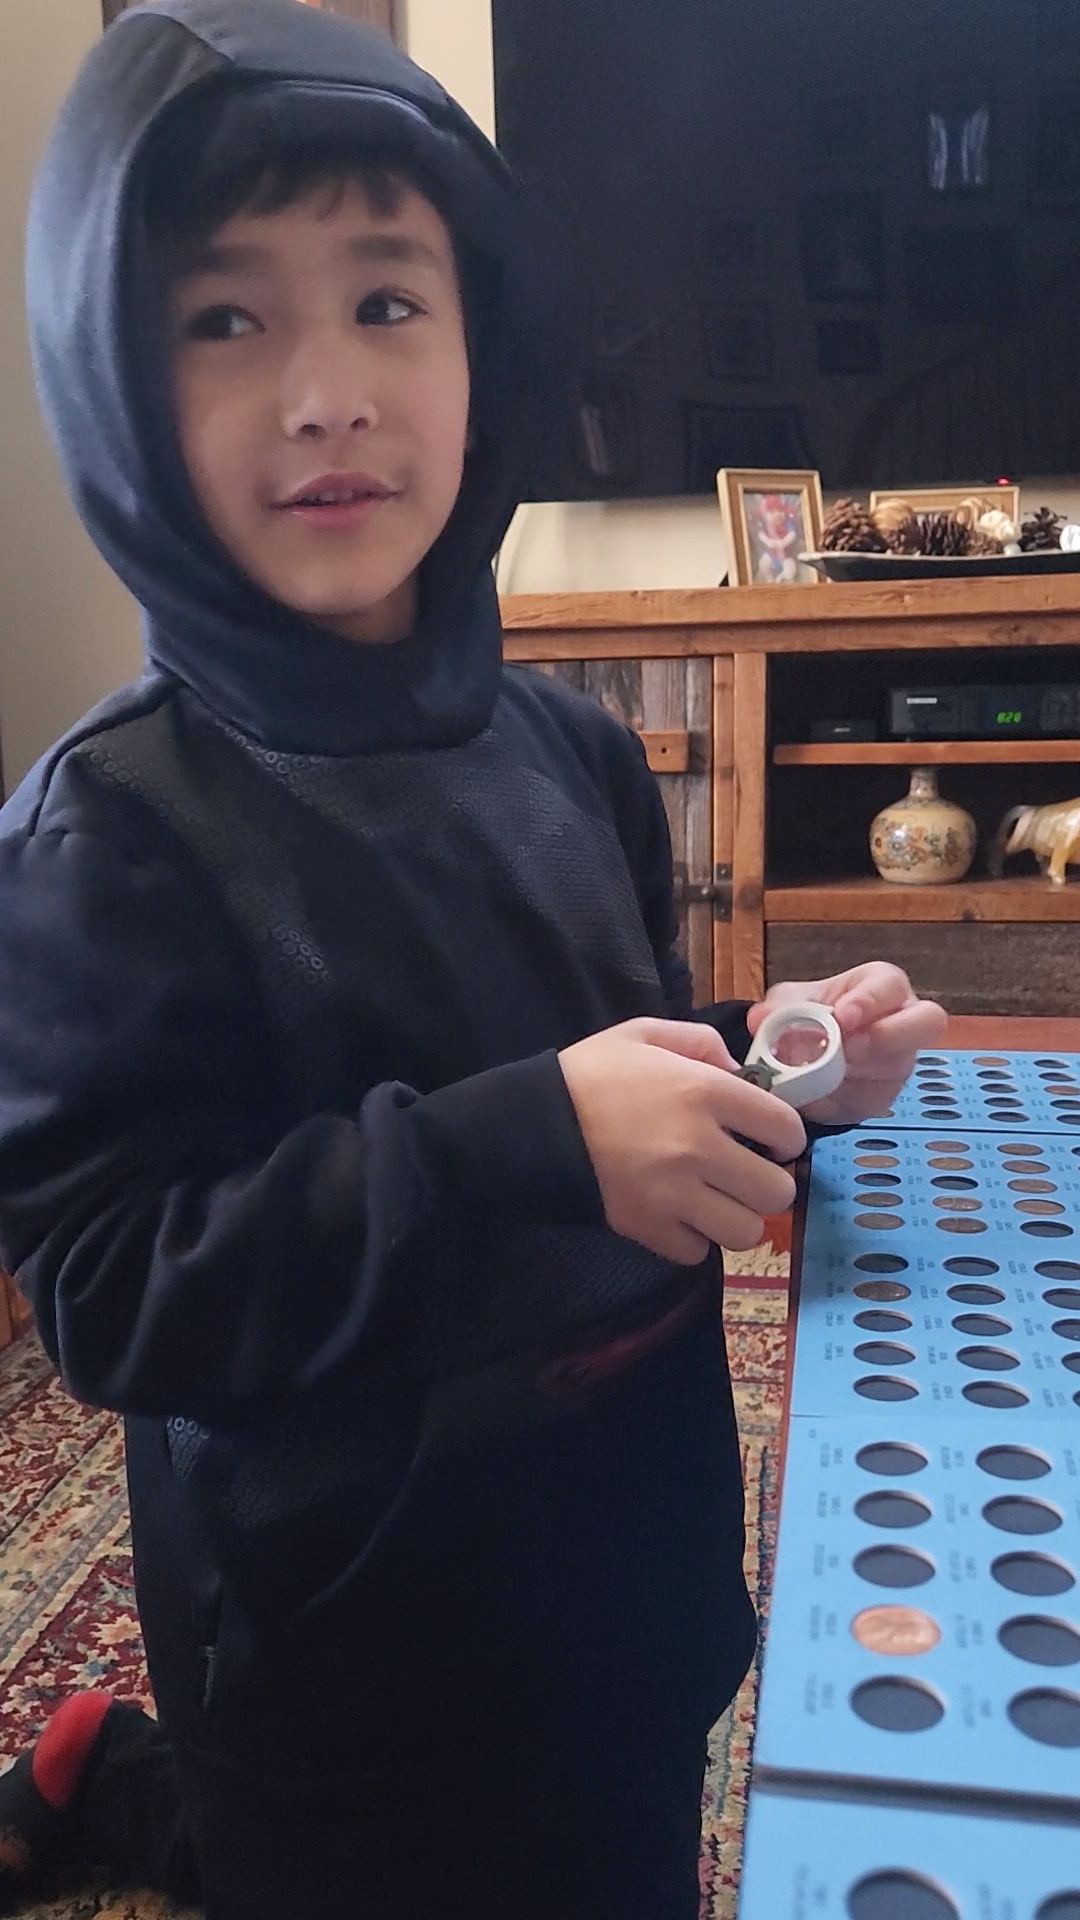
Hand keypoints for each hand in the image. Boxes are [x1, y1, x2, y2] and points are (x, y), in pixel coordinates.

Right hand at [559, 1019, 804, 1264]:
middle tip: (746, 1174)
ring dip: (737, 1217)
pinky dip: (695, 1239)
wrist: (534, 1123)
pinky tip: (681, 1216)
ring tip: (717, 1201)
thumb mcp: (646, 1034)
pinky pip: (699, 1252)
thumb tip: (741, 1072)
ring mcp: (674, 1194)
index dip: (786, 1136)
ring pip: (746, 1232)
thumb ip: (701, 1044)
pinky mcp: (648, 1228)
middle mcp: (699, 1147)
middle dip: (768, 1184)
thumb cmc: (592, 1074)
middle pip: (776, 1192)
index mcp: (705, 1092)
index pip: (786, 1128)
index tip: (770, 1139)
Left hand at [747, 964, 946, 1125]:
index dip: (870, 1001)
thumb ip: (777, 1009)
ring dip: (853, 1072)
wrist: (806, 1054)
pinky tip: (817, 1093)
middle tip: (850, 1048)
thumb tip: (760, 1019)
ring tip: (816, 1072)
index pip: (891, 986)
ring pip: (895, 1068)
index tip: (842, 1016)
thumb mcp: (789, 1004)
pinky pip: (870, 1101)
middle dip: (889, 1036)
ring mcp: (899, 1061)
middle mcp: (903, 1021)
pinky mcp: (884, 1096)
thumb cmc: (809, 1015)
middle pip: (927, 1023)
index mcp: (882, 987)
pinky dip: (839, 1099)